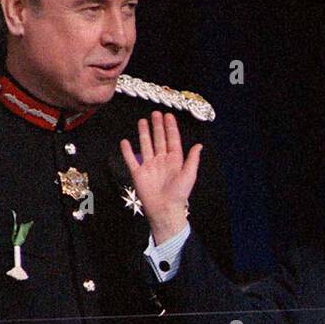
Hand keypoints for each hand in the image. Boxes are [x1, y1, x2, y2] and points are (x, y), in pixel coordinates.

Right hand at [119, 111, 201, 243]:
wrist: (164, 210)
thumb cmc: (179, 194)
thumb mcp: (189, 175)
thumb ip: (192, 159)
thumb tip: (199, 145)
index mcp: (174, 161)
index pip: (172, 140)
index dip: (170, 128)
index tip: (168, 115)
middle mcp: (161, 161)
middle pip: (159, 139)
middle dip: (157, 126)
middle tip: (155, 113)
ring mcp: (149, 166)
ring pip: (146, 145)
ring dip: (144, 133)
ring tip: (142, 120)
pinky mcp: (138, 173)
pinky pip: (131, 160)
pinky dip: (127, 151)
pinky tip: (125, 141)